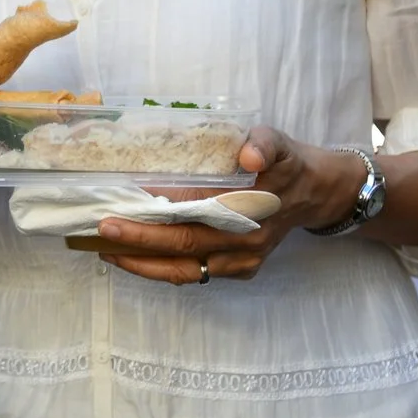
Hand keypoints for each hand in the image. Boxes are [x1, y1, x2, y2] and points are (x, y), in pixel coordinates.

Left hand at [97, 129, 366, 285]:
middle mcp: (244, 240)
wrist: (315, 192)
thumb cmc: (287, 163)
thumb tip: (249, 156)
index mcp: (249, 208)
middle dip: (139, 240)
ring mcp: (243, 259)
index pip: (194, 213)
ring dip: (144, 263)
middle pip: (183, 246)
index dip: (157, 213)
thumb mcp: (278, 143)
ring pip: (185, 270)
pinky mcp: (241, 270)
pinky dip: (162, 269)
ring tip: (106, 249)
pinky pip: (195, 275)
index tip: (122, 206)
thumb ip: (264, 145)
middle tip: (102, 228)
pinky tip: (134, 257)